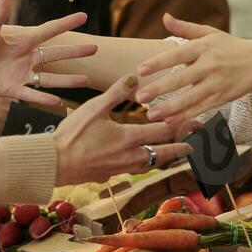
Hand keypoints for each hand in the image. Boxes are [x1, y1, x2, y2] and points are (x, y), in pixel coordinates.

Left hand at [0, 0, 95, 108]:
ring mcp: (20, 75)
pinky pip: (31, 95)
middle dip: (75, 52)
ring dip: (67, 80)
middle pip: (55, 55)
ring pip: (49, 78)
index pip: (48, 31)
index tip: (82, 16)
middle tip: (95, 48)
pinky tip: (58, 103)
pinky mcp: (11, 90)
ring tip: (86, 80)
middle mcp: (25, 58)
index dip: (65, 24)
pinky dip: (43, 99)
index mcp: (20, 41)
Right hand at [52, 73, 192, 184]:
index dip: (182, 127)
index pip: (163, 132)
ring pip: (150, 164)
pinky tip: (142, 162)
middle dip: (181, 148)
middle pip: (162, 153)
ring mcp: (120, 169)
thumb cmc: (72, 134)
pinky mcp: (109, 175)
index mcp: (128, 138)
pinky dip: (145, 165)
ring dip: (164, 159)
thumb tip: (136, 76)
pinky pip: (134, 170)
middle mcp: (129, 156)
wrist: (54, 163)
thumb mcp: (94, 108)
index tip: (197, 124)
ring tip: (175, 155)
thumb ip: (117, 93)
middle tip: (196, 146)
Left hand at [134, 14, 251, 123]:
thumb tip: (165, 17)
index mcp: (204, 47)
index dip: (159, 62)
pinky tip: (169, 121)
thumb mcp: (210, 33)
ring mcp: (216, 84)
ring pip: (190, 98)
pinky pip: (200, 108)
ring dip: (169, 108)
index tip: (141, 70)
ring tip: (150, 114)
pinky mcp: (221, 98)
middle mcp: (210, 65)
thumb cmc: (229, 46)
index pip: (178, 54)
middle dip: (159, 89)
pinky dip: (185, 116)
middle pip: (181, 79)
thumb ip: (185, 28)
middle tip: (138, 97)